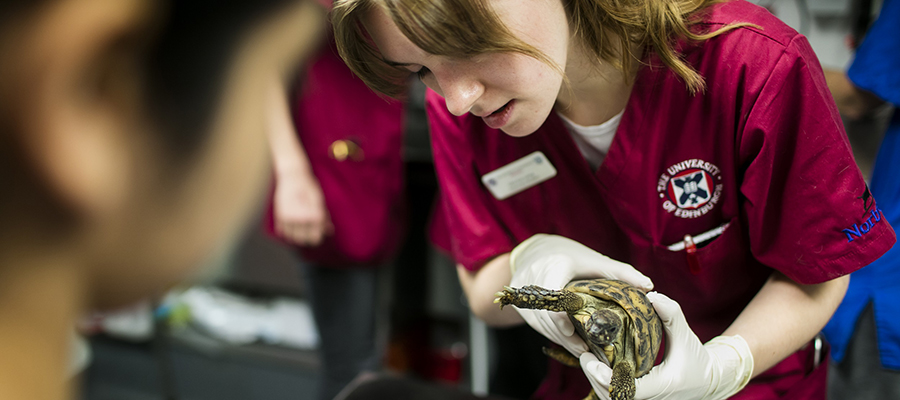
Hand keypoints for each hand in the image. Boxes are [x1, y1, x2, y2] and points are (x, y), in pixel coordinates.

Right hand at [272, 172, 332, 245]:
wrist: (292, 175)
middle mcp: (300, 219)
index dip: (318, 236)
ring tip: (300, 227)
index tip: (318, 231)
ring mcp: (288, 218)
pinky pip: (282, 231)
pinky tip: (292, 223)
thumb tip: (329, 231)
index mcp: (313, 216)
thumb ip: (324, 217)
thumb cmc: (309, 187)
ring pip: (291, 237)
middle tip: (309, 230)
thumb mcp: (320, 200)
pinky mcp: (279, 215)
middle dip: (307, 237)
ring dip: (296, 235)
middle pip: (303, 239)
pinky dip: (287, 231)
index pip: (315, 238)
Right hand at [508, 234, 653, 356]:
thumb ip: (620, 272)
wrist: (534, 253)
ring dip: (562, 341)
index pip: (554, 299)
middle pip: (549, 320)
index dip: (563, 321)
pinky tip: (572, 345)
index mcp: (552, 267)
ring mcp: (526, 298)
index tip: (579, 335)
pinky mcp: (523, 308)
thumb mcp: (593, 259)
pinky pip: (539, 327)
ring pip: (542, 327)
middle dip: (568, 339)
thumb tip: (648, 286)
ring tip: (584, 353)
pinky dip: (556, 337)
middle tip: (589, 353)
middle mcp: (534, 283)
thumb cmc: (568, 255)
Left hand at [580, 292, 753, 399]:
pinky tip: (596, 369)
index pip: (628, 391)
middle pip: (613, 397)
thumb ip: (671, 315)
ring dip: (597, 383)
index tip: (591, 361)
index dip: (606, 379)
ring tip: (587, 360)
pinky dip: (604, 387)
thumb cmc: (697, 358)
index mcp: (663, 386)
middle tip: (584, 356)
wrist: (708, 380)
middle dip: (595, 378)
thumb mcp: (686, 335)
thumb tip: (652, 295)